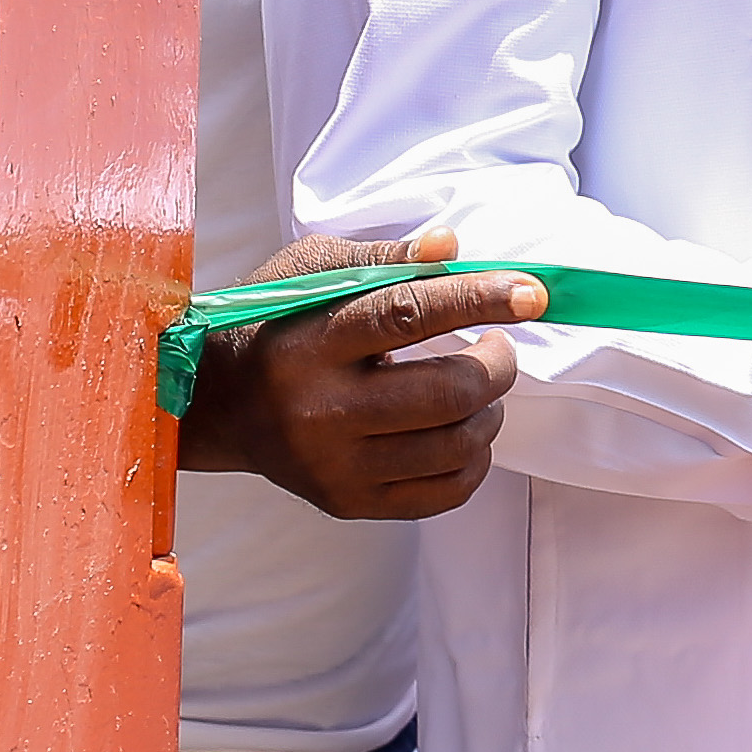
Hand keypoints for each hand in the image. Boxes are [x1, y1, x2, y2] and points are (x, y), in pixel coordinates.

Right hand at [179, 226, 538, 519]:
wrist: (217, 404)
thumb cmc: (273, 325)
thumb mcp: (310, 272)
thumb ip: (384, 258)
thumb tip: (451, 249)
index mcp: (308, 343)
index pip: (406, 314)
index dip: (478, 299)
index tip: (534, 292)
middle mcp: (318, 411)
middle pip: (447, 394)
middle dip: (498, 364)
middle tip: (497, 346)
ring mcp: (333, 465)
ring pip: (457, 446)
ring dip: (492, 410)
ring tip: (477, 387)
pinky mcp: (348, 502)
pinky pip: (447, 491)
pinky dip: (475, 458)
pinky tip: (460, 428)